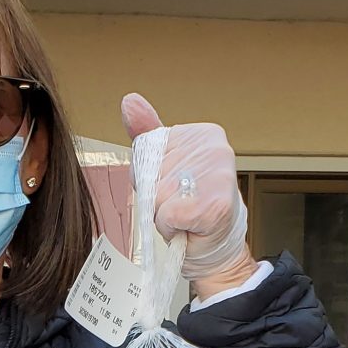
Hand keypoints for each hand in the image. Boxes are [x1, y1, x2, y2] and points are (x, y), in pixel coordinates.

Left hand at [121, 93, 256, 300]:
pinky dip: (170, 227)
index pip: (147, 150)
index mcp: (202, 134)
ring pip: (156, 196)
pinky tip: (187, 227)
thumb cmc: (188, 207)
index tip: (171, 187)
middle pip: (149, 173)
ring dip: (161, 214)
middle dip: (153, 195)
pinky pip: (167, 215)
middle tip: (177, 204)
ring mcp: (218, 175)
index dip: (149, 177)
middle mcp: (214, 148)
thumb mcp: (163, 166)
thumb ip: (146, 134)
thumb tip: (129, 101)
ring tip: (182, 217)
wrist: (213, 246)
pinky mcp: (215, 204)